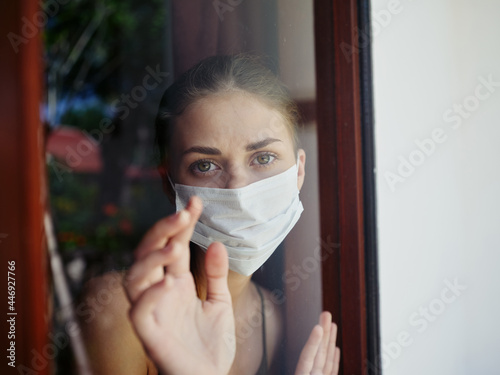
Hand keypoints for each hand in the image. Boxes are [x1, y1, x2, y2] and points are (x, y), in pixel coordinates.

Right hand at [123, 196, 235, 374]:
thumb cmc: (210, 345)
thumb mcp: (220, 303)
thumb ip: (217, 275)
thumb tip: (217, 243)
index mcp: (175, 283)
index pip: (174, 246)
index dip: (182, 223)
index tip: (195, 202)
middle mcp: (159, 293)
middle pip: (148, 253)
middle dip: (162, 230)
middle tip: (183, 213)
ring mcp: (152, 311)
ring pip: (134, 277)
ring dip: (152, 258)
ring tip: (176, 245)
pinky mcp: (149, 333)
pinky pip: (138, 310)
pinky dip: (150, 294)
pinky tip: (169, 281)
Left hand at [294, 311, 340, 374]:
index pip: (307, 356)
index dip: (313, 341)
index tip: (318, 327)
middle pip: (318, 351)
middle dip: (324, 331)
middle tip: (325, 314)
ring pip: (325, 357)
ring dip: (330, 340)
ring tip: (332, 324)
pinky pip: (330, 369)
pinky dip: (334, 359)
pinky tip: (336, 349)